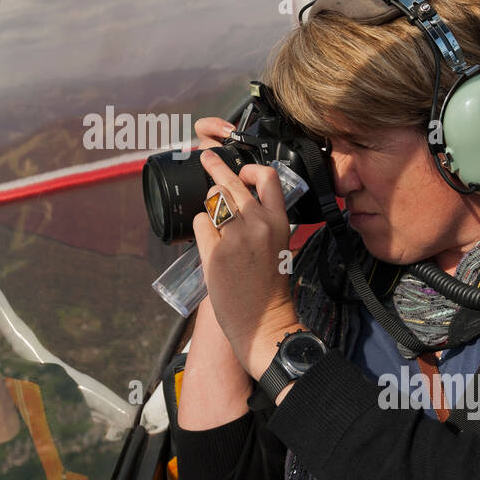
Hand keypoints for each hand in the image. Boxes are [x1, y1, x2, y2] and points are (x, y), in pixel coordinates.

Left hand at [191, 147, 301, 380]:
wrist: (263, 321)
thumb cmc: (269, 286)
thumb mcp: (277, 245)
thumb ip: (262, 221)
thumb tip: (237, 200)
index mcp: (279, 221)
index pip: (268, 177)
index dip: (250, 168)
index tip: (240, 169)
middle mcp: (258, 224)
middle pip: (231, 183)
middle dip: (215, 166)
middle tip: (206, 157)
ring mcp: (235, 237)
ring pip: (212, 200)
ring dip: (209, 205)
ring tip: (214, 220)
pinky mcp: (215, 252)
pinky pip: (200, 223)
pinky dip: (201, 228)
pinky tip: (210, 243)